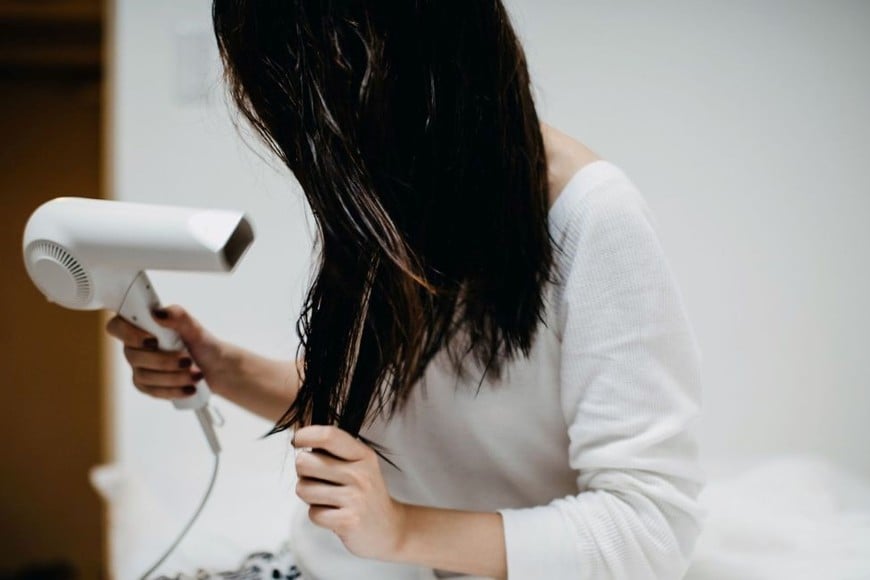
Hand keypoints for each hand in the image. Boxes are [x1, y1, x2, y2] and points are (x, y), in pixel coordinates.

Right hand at [105, 304, 233, 400]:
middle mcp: (136, 345)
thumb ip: (178, 316)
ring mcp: (139, 367)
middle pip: (132, 356)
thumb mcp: (195, 327)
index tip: (153, 340)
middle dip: (163, 360)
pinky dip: (173, 390)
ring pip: (143, 376)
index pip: (117, 326)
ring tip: (196, 374)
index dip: (128, 334)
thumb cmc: (203, 344)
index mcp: (143, 325)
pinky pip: (151, 391)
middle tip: (188, 360)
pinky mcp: (147, 385)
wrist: (216, 367)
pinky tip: (189, 388)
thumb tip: (157, 313)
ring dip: (173, 377)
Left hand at [292, 425, 406, 560]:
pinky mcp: (348, 521)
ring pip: (303, 489)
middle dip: (303, 473)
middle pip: (305, 462)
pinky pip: (313, 514)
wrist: (388, 528)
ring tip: (327, 499)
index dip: (305, 435)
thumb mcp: (358, 464)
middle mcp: (360, 473)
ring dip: (309, 496)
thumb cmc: (364, 493)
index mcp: (363, 455)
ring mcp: (355, 498)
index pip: (328, 435)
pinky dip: (318, 515)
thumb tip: (299, 439)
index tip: (298, 441)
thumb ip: (333, 451)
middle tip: (318, 480)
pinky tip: (333, 514)